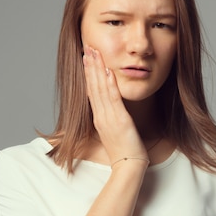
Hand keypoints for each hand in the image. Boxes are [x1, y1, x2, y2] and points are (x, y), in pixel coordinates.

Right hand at [83, 47, 146, 165]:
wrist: (128, 167)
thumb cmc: (124, 153)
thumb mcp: (114, 134)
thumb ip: (111, 121)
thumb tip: (110, 113)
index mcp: (99, 119)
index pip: (91, 92)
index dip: (88, 74)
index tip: (86, 59)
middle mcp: (101, 116)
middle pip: (92, 87)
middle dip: (90, 66)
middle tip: (87, 48)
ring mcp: (109, 118)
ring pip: (100, 89)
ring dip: (96, 70)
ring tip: (94, 53)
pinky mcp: (120, 121)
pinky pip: (113, 99)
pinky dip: (110, 84)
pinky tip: (108, 71)